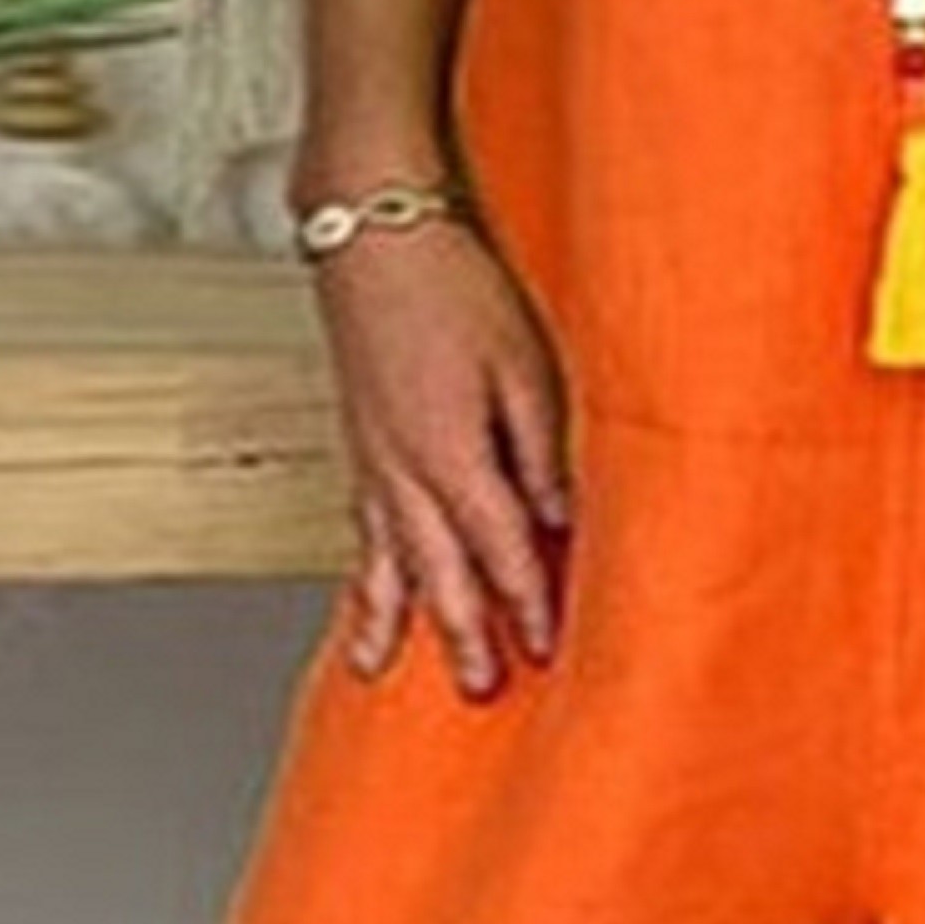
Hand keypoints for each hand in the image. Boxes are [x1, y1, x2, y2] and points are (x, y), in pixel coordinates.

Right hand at [310, 219, 574, 698]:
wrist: (370, 233)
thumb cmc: (452, 285)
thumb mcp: (524, 362)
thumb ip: (543, 449)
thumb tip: (565, 517)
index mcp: (450, 453)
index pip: (500, 549)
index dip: (527, 604)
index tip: (549, 650)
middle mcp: (403, 471)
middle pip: (438, 572)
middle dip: (461, 635)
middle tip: (481, 690)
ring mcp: (373, 462)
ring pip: (387, 560)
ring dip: (395, 621)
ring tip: (385, 674)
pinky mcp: (359, 447)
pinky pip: (359, 532)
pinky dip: (360, 578)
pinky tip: (361, 606)